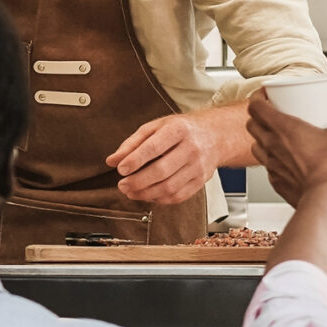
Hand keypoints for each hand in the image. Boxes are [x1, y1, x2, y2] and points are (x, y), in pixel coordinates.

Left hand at [107, 106, 243, 204]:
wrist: (215, 135)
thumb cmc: (181, 130)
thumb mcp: (155, 127)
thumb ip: (132, 143)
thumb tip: (112, 160)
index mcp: (178, 130)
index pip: (154, 147)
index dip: (135, 160)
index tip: (121, 169)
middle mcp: (191, 148)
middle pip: (162, 171)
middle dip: (138, 181)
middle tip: (122, 185)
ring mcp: (198, 167)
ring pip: (169, 187)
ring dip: (145, 194)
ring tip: (130, 191)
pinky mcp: (201, 181)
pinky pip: (178, 196)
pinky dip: (159, 199)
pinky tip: (147, 195)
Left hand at [247, 94, 326, 203]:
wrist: (323, 198)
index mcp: (284, 128)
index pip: (256, 106)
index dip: (257, 96)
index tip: (265, 93)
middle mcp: (272, 145)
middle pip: (251, 124)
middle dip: (258, 116)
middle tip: (272, 113)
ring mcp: (271, 164)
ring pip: (256, 145)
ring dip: (262, 138)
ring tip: (277, 136)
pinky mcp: (276, 180)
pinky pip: (268, 166)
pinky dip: (273, 159)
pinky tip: (286, 159)